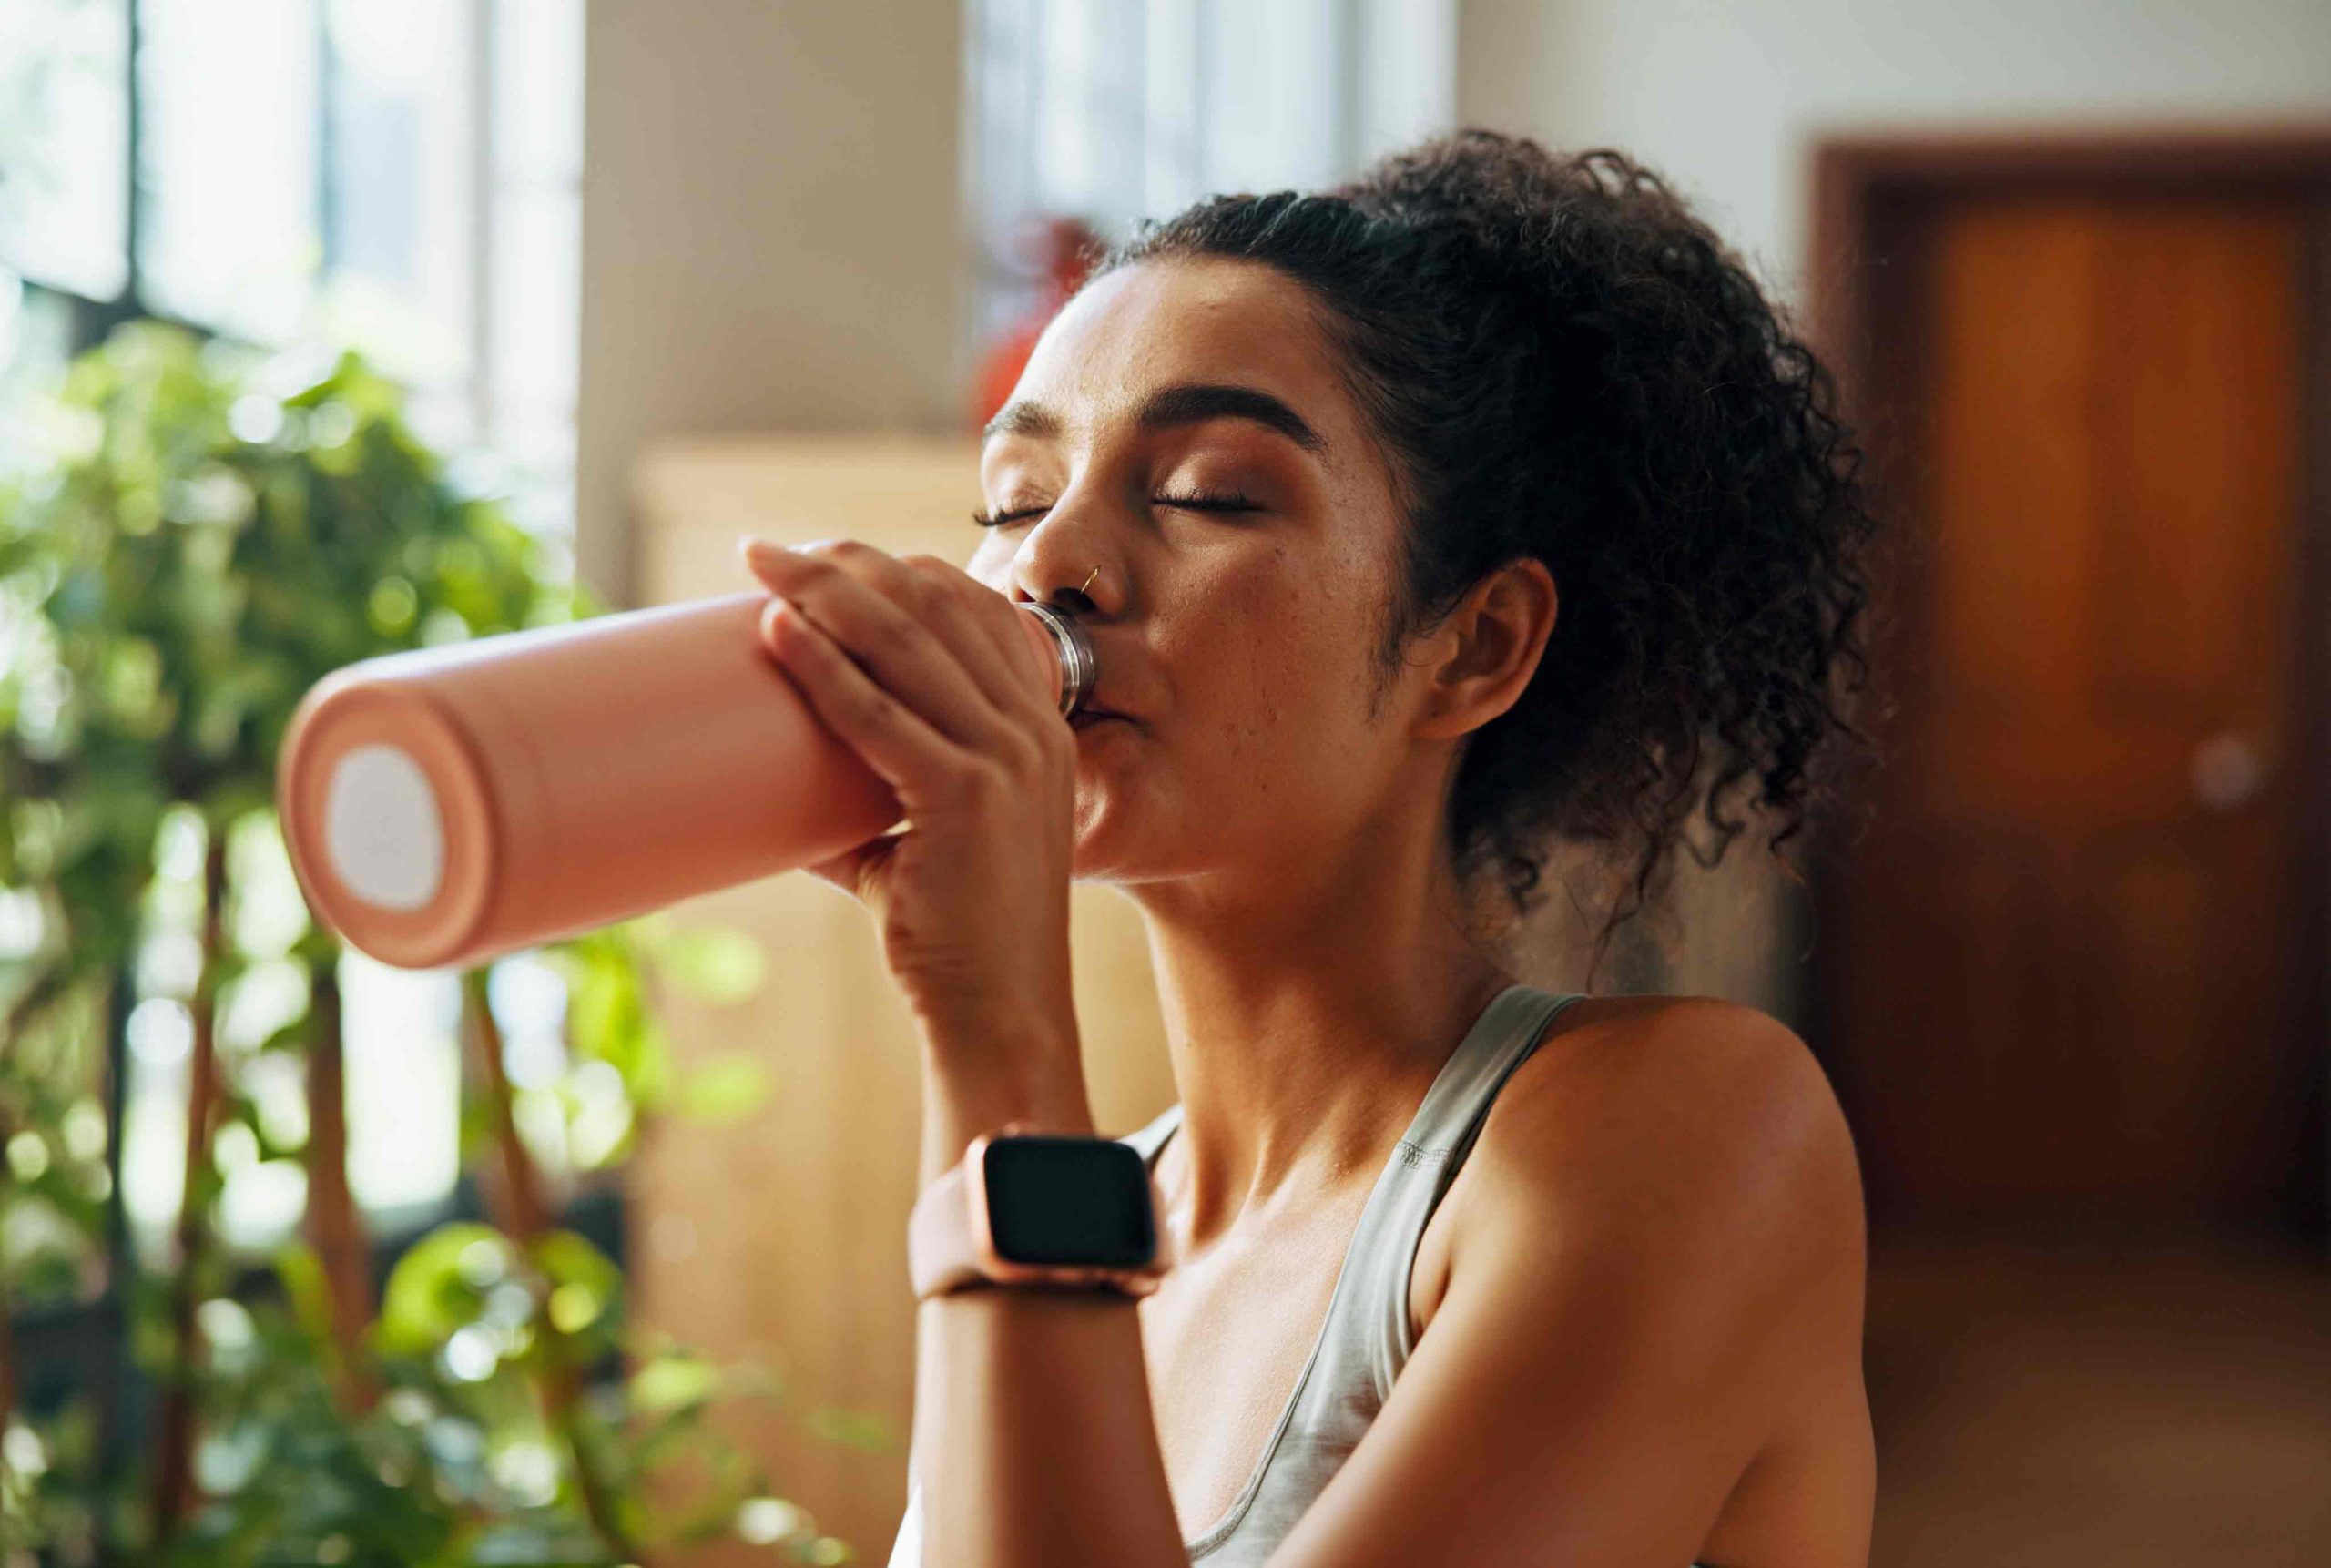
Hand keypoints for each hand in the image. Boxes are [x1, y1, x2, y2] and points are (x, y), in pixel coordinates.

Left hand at [739, 536, 1079, 1062]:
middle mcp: (1031, 731)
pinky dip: (821, 666)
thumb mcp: (920, 847)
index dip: (894, 569)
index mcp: (1037, 730)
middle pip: (932, 608)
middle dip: (844, 564)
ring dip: (822, 590)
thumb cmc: (958, 938)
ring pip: (903, 643)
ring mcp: (1005, 759)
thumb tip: (771, 800)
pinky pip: (877, 714)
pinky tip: (777, 631)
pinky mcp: (964, 796)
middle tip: (769, 548)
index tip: (823, 556)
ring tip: (760, 563)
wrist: (999, 1012)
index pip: (971, 611)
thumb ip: (860, 811)